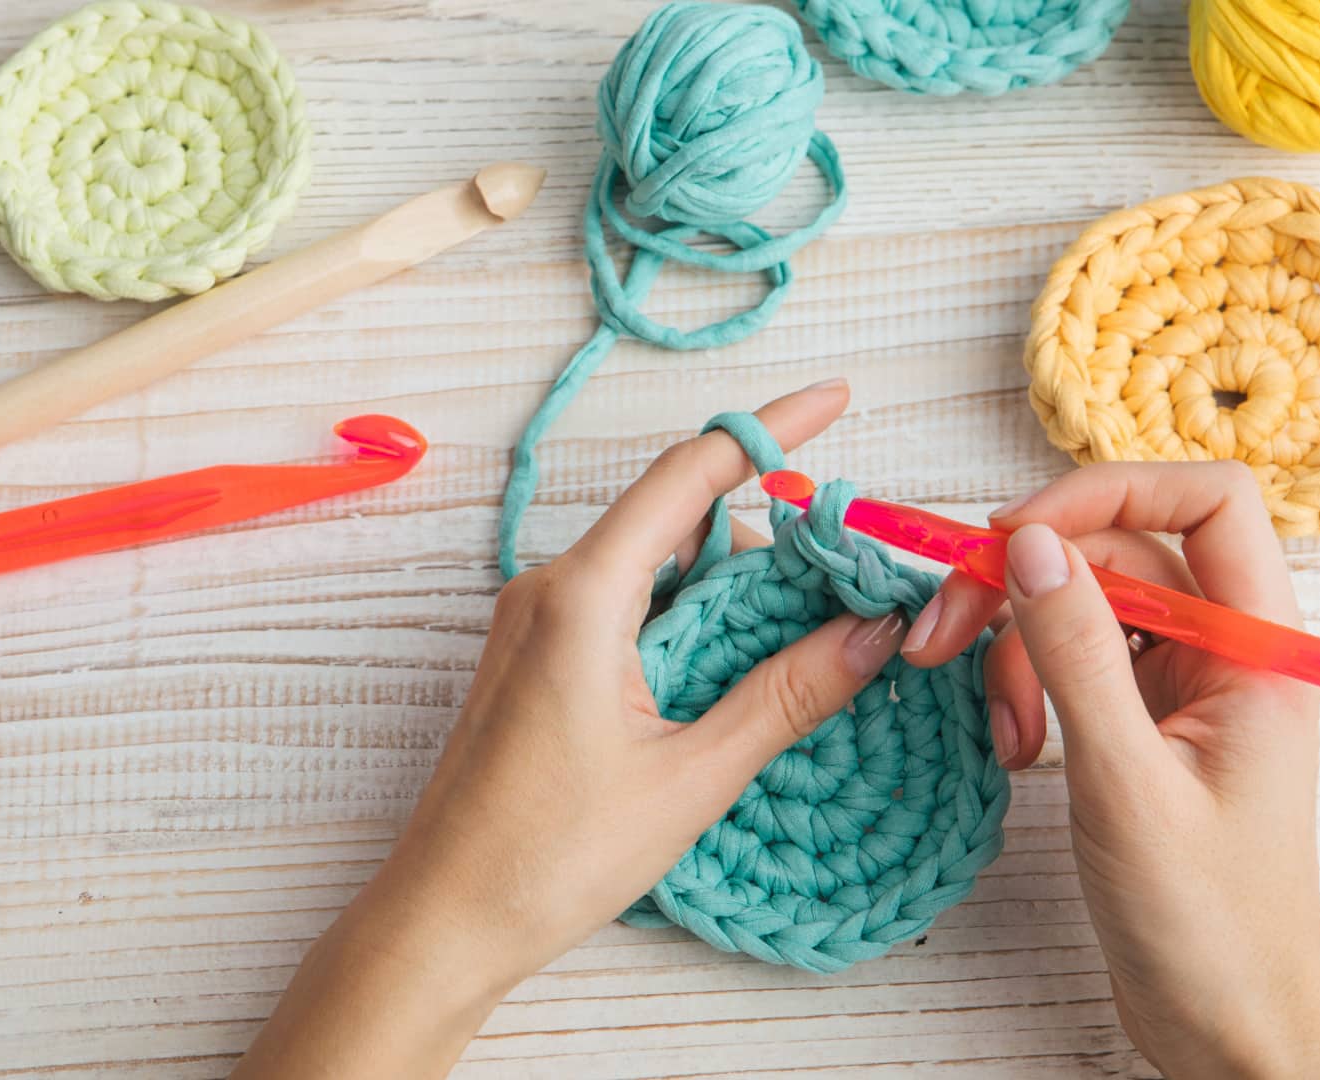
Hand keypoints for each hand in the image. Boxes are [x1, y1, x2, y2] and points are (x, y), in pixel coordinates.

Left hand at [234, 380, 910, 1077]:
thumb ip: (787, 693)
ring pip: (653, 562)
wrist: (444, 915)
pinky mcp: (533, 656)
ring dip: (732, 578)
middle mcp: (550, 588)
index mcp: (583, 595)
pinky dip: (688, 611)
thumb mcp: (691, 775)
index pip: (691, 471)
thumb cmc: (549, 855)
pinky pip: (624, 603)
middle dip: (770, 524)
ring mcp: (535, 620)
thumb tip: (875, 631)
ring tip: (817, 619)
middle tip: (855, 563)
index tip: (836, 397)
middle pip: (677, 515)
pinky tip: (743, 654)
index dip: (771, 428)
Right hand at [902, 462, 1319, 1078]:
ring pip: (1080, 606)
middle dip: (1022, 584)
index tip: (1010, 534)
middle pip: (1117, 551)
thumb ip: (1075, 653)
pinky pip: (1070, 662)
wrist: (1224, 1024)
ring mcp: (1182, 688)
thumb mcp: (1126, 782)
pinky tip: (1012, 746)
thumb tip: (1027, 544)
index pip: (1206, 502)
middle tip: (940, 634)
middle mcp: (1226, 652)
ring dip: (1014, 650)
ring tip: (998, 734)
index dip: (1107, 492)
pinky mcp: (1142, 725)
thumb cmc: (1207, 923)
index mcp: (1258, 650)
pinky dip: (1024, 689)